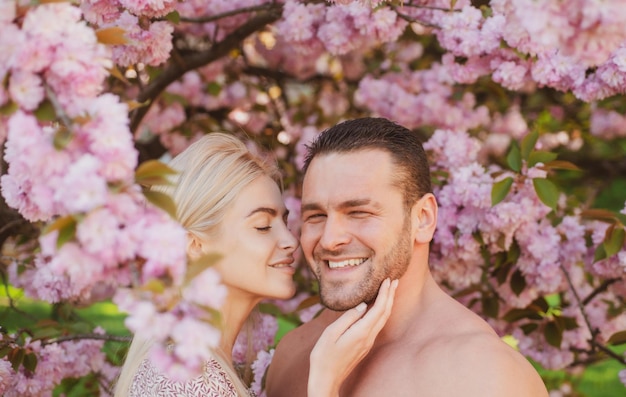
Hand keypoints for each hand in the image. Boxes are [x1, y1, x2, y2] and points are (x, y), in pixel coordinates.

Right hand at [307, 278, 398, 396]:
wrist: (326, 379)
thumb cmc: (324, 356)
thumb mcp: (331, 334)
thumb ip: (348, 318)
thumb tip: (363, 305)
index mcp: (361, 332)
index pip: (378, 309)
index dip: (384, 293)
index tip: (387, 279)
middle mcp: (368, 338)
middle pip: (385, 313)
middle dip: (390, 296)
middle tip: (394, 280)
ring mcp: (368, 343)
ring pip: (383, 320)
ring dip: (388, 303)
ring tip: (390, 290)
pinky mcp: (364, 345)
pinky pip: (377, 325)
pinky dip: (381, 312)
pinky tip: (378, 307)